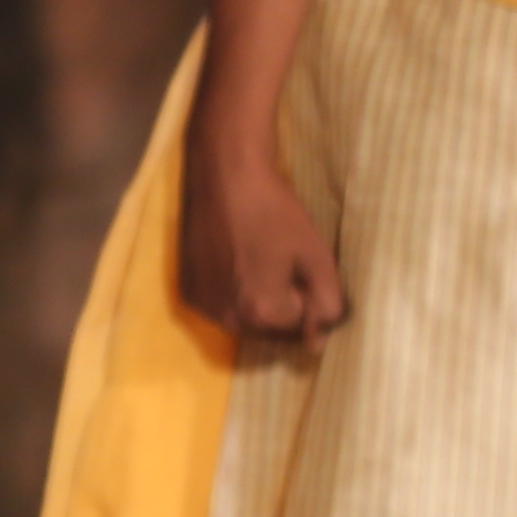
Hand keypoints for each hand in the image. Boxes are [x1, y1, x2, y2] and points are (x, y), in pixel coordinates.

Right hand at [177, 138, 348, 343]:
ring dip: (258, 306)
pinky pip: (221, 308)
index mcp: (263, 312)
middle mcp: (229, 319)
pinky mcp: (188, 292)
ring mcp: (205, 307)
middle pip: (271, 332)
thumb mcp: (316, 255)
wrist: (223, 175)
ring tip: (259, 264)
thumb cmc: (276, 211)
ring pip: (245, 323)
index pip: (301, 328)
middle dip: (284, 309)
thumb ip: (327, 304)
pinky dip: (233, 296)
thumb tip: (321, 342)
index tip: (303, 268)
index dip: (309, 299)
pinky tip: (235, 264)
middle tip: (283, 265)